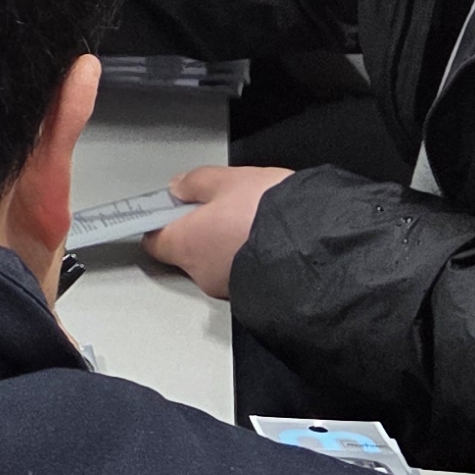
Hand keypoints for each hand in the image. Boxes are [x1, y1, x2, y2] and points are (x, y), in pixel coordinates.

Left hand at [148, 164, 295, 300]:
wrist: (319, 247)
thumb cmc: (272, 214)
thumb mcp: (230, 180)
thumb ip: (198, 182)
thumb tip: (181, 187)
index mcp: (185, 243)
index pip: (154, 239)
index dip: (161, 221)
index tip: (170, 208)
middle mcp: (201, 272)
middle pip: (186, 251)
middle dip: (201, 230)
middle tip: (220, 206)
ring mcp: (228, 288)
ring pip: (217, 262)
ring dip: (227, 244)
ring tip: (251, 220)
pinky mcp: (254, 294)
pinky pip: (242, 272)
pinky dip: (248, 257)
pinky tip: (266, 237)